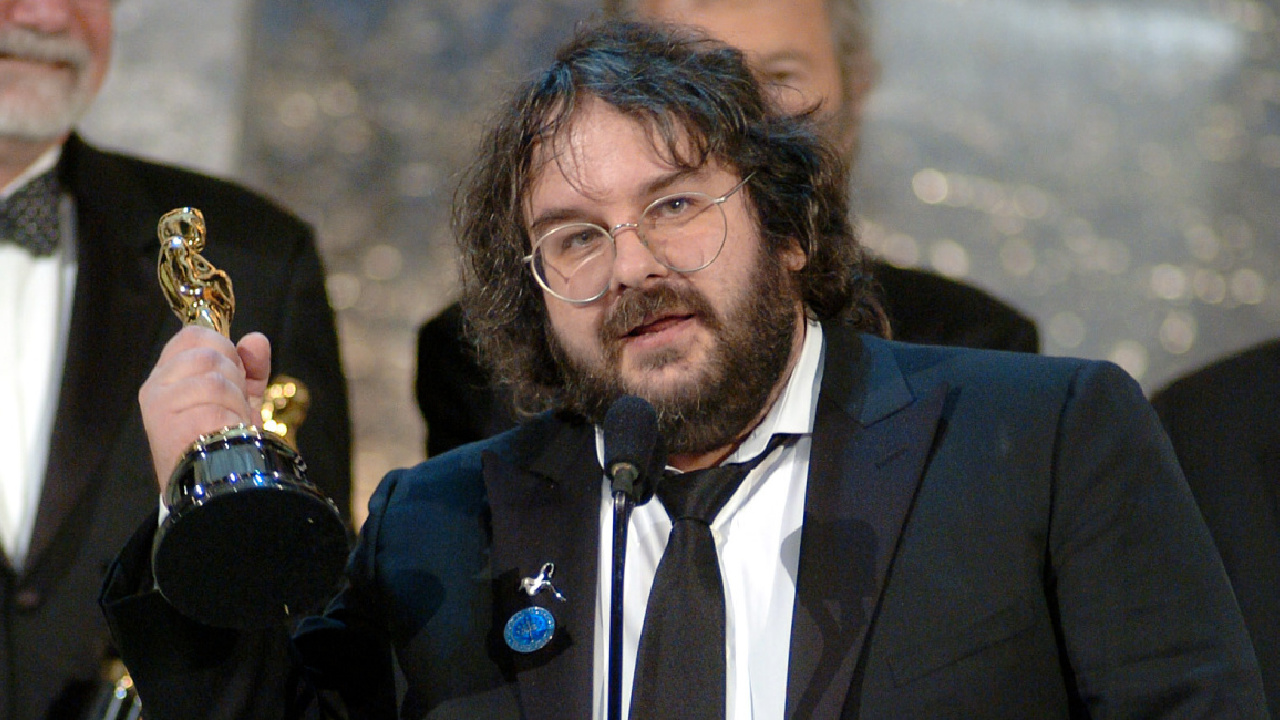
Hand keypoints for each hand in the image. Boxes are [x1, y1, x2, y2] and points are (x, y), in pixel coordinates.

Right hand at [138, 326, 272, 490]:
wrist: (216, 484)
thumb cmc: (226, 444)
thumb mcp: (242, 399)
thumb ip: (250, 368)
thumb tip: (256, 340)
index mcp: (168, 377)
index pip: (193, 335)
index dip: (224, 348)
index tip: (234, 374)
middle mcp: (157, 385)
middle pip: (208, 349)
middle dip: (234, 374)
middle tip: (231, 405)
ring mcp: (160, 400)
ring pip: (214, 369)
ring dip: (235, 397)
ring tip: (228, 421)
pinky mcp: (169, 416)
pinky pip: (215, 391)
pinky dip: (231, 410)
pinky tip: (225, 429)